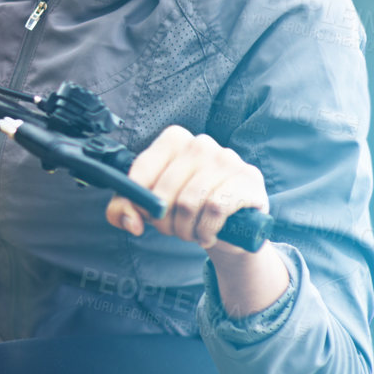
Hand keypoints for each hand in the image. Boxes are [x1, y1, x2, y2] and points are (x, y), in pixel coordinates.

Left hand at [106, 125, 268, 254]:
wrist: (233, 226)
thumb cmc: (188, 209)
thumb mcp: (151, 206)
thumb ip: (125, 209)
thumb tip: (131, 222)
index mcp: (174, 140)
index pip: (142, 171)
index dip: (138, 201)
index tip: (146, 215)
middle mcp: (200, 143)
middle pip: (165, 192)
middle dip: (163, 223)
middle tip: (172, 231)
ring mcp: (227, 158)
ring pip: (189, 202)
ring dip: (185, 230)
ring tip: (191, 234)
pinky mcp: (247, 179)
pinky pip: (215, 208)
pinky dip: (206, 230)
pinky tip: (208, 234)